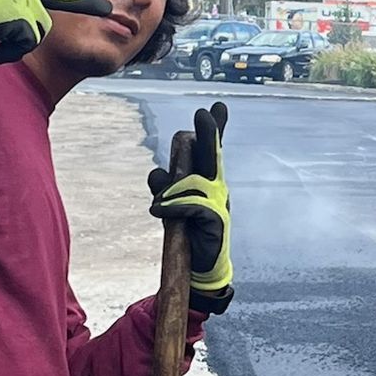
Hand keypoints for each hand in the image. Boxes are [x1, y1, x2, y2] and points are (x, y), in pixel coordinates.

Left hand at [148, 104, 232, 313]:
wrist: (200, 267)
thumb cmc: (188, 233)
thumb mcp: (171, 207)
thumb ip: (164, 188)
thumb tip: (156, 172)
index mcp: (207, 181)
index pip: (210, 152)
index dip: (214, 130)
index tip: (217, 108)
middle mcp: (216, 188)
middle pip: (211, 157)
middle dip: (208, 134)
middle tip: (202, 113)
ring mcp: (218, 203)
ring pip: (191, 183)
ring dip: (170, 193)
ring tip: (158, 207)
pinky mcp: (215, 220)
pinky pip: (189, 205)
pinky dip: (171, 206)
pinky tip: (158, 212)